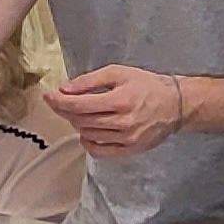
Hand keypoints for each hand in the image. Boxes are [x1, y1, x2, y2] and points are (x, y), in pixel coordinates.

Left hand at [49, 64, 191, 155]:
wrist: (176, 104)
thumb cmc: (146, 85)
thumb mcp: (119, 73)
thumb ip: (90, 80)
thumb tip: (65, 89)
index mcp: (120, 100)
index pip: (79, 105)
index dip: (59, 101)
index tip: (48, 95)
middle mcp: (123, 122)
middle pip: (80, 120)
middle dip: (65, 110)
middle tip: (60, 102)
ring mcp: (127, 139)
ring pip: (88, 134)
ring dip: (77, 123)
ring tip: (79, 112)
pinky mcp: (130, 150)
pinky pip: (99, 151)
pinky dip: (88, 141)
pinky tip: (88, 131)